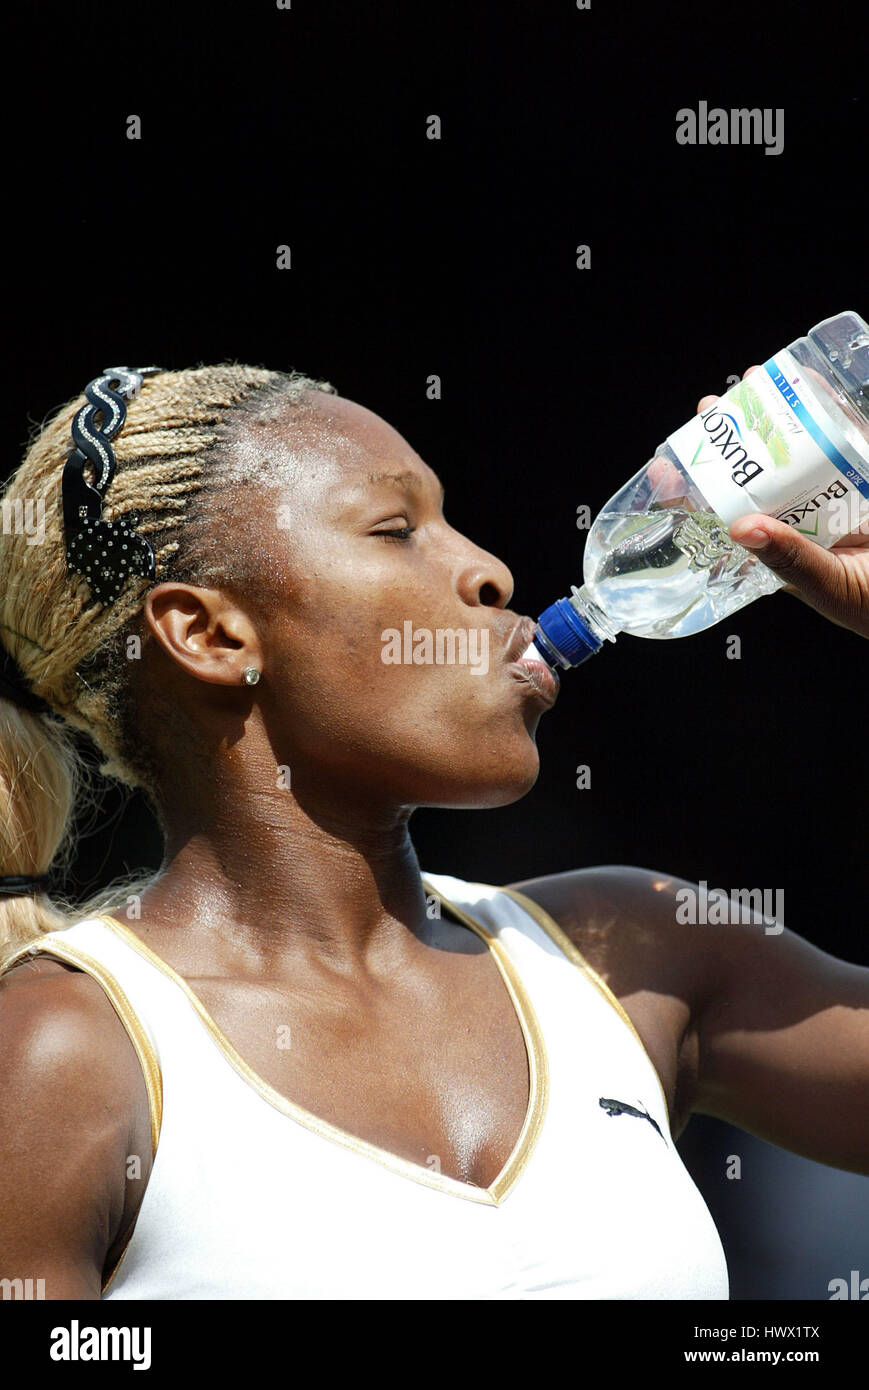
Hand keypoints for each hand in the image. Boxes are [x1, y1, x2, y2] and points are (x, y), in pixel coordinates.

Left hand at [697, 367, 868, 638]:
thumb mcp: (829, 585)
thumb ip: (790, 560)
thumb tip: (740, 529)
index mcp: (777, 548)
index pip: (722, 517)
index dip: (692, 493)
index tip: (665, 466)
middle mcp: (799, 515)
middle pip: (753, 472)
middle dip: (730, 440)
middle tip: (709, 408)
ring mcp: (833, 492)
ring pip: (793, 448)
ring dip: (772, 415)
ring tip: (749, 383)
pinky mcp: (864, 472)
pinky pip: (844, 435)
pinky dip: (829, 408)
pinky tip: (810, 384)